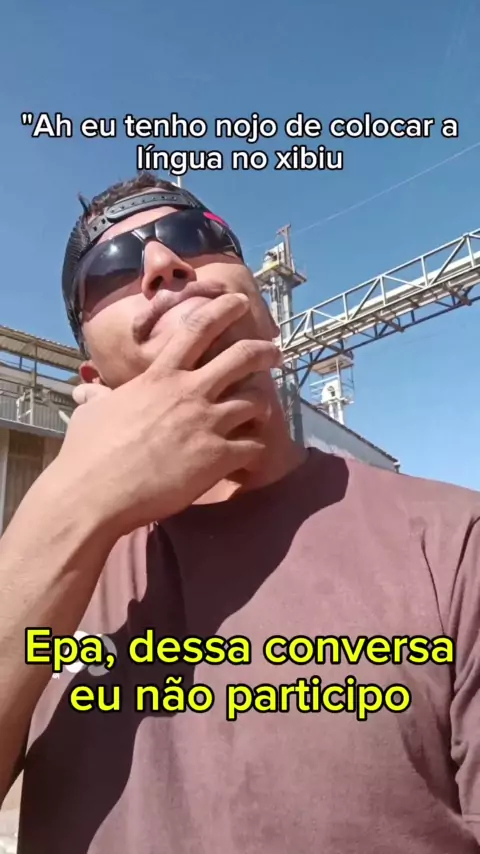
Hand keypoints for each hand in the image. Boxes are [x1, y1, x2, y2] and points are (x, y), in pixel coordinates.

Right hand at [56, 293, 279, 535]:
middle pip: (241, 358)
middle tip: (275, 353)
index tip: (239, 302)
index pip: (197, 330)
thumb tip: (87, 392)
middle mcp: (189, 393)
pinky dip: (256, 448)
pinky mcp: (217, 458)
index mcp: (160, 377)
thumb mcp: (92, 412)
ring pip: (256, 402)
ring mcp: (207, 424)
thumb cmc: (87, 453)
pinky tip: (251, 453)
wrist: (95, 492)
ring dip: (263, 406)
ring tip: (263, 412)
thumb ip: (100, 397)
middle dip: (264, 351)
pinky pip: (254, 447)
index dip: (222, 310)